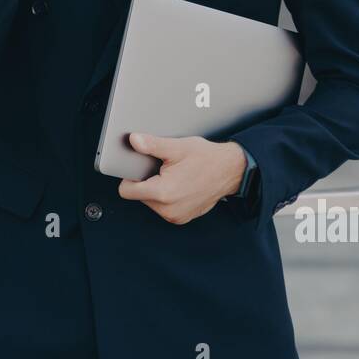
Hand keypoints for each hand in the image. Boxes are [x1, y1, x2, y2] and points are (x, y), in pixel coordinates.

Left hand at [118, 133, 247, 224]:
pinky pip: (163, 208)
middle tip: (163, 169)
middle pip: (138, 196)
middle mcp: (168, 209)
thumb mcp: (177, 147)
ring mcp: (176, 216)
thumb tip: (134, 140)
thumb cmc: (207, 159)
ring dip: (157, 190)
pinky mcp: (181, 218)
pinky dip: (167, 197)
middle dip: (146, 182)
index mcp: (163, 192)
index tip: (139, 168)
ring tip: (174, 176)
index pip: (126, 191)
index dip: (130, 176)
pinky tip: (180, 185)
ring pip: (151, 202)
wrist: (231, 171)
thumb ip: (152, 145)